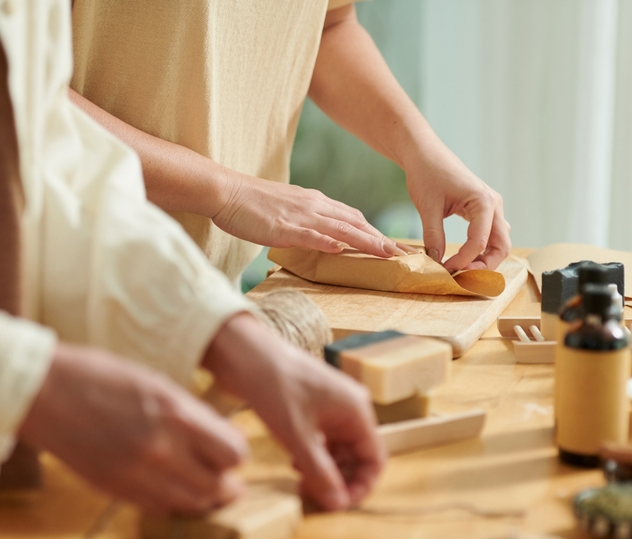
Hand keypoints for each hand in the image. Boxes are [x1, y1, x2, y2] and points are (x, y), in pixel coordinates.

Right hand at [18, 343, 247, 515]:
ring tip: (204, 491)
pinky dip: (172, 504)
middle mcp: (161, 449)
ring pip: (191, 505)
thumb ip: (190, 415)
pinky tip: (170, 491)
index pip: (233, 454)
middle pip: (218, 487)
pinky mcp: (115, 490)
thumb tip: (219, 439)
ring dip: (203, 500)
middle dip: (226, 484)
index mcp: (176, 414)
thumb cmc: (100, 377)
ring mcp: (137, 474)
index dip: (235, 454)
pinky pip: (159, 509)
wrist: (43, 393)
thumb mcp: (157, 383)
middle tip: (226, 480)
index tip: (228, 450)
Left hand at [203, 314, 384, 509]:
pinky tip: (294, 465)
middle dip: (341, 480)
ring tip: (302, 485)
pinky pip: (323, 440)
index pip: (374, 458)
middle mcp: (349, 408)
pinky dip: (313, 456)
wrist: (244, 353)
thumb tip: (338, 504)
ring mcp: (331, 407)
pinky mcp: (312, 407)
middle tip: (316, 499)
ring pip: (339, 450)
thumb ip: (319, 472)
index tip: (339, 505)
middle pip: (358, 455)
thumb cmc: (274, 386)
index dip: (361, 486)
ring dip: (325, 470)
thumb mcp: (297, 436)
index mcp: (356, 410)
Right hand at [212, 172, 400, 257]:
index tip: (394, 246)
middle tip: (404, 254)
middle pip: (355, 223)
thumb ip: (309, 223)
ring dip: (366, 241)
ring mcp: (299, 216)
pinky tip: (341, 249)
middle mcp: (314, 206)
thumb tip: (325, 238)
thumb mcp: (288, 211)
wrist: (227, 191)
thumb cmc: (253, 204)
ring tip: (387, 253)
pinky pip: (309, 234)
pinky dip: (326, 242)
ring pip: (340, 229)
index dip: (376, 232)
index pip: (353, 218)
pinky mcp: (282, 226)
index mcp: (316, 203)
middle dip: (381, 239)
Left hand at [405, 144, 510, 271]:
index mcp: (484, 202)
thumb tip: (436, 264)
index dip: (463, 261)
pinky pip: (490, 235)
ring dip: (484, 260)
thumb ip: (433, 237)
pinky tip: (463, 258)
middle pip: (501, 246)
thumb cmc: (427, 173)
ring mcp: (491, 208)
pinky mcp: (482, 210)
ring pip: (498, 243)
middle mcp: (493, 205)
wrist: (425, 153)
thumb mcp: (428, 207)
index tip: (444, 270)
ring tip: (462, 271)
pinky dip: (480, 250)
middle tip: (462, 278)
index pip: (480, 243)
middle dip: (484, 266)